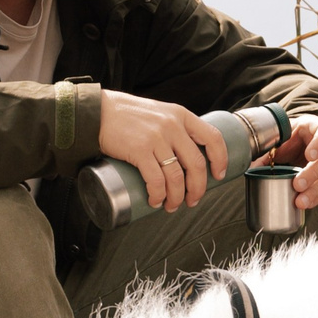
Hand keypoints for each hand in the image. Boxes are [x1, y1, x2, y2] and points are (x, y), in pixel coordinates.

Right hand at [97, 92, 226, 212]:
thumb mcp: (159, 113)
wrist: (98, 112)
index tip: (219, 174)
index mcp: (181, 115)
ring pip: (176, 176)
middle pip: (196, 164)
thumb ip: (174, 128)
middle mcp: (172, 125)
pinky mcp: (139, 150)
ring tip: (172, 205)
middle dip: (198, 188)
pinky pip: (155, 180)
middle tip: (192, 200)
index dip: (220, 159)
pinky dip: (158, 195)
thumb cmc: (127, 115)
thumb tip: (186, 156)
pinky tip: (156, 200)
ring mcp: (156, 138)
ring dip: (177, 197)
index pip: (213, 137)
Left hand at [260, 114, 317, 210]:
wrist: (301, 140)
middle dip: (315, 172)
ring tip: (300, 201)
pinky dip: (317, 197)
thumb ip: (269, 146)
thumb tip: (250, 164)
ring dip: (315, 190)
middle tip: (298, 184)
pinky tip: (306, 204)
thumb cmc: (292, 136)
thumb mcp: (282, 134)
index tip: (309, 155)